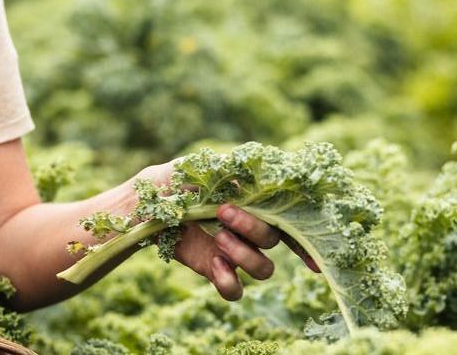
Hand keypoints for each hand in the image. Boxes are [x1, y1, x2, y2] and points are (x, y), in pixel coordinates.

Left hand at [130, 163, 319, 300]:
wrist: (141, 205)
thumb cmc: (172, 179)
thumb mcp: (197, 167)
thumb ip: (226, 170)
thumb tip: (251, 169)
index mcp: (253, 203)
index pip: (289, 220)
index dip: (306, 238)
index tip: (316, 255)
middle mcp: (249, 230)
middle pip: (274, 239)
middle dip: (253, 227)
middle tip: (223, 213)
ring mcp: (234, 252)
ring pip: (263, 268)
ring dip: (245, 255)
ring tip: (218, 239)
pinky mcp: (214, 270)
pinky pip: (234, 289)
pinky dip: (229, 282)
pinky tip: (214, 265)